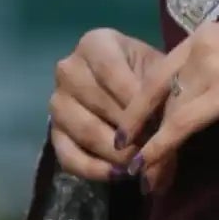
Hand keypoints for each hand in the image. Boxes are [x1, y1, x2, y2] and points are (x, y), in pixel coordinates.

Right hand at [48, 27, 163, 182]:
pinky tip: (118, 175)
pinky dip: (95, 169)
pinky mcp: (53, 132)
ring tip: (140, 165)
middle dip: (130, 132)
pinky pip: (69, 156)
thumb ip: (162, 102)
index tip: (157, 124)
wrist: (131, 83)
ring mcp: (57, 102)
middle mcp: (68, 69)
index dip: (135, 101)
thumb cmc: (147, 73)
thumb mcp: (158, 75)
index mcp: (94, 45)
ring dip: (115, 153)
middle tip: (154, 150)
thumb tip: (165, 145)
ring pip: (85, 132)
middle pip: (98, 105)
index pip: (112, 73)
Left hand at [115, 21, 218, 194]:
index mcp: (206, 33)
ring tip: (139, 174)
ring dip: (148, 145)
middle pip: (157, 89)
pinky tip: (147, 166)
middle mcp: (201, 43)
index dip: (143, 104)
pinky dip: (159, 147)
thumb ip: (214, 74)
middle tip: (125, 155)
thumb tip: (192, 105)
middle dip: (138, 126)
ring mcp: (211, 66)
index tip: (130, 129)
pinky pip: (180, 125)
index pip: (162, 71)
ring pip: (166, 110)